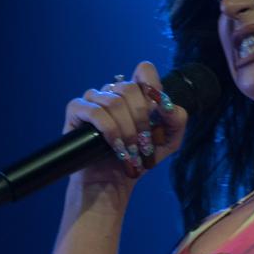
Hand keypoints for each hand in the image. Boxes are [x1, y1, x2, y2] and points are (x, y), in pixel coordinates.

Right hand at [62, 61, 190, 190]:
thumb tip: (168, 105)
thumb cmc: (138, 157)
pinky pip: (95, 111)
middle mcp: (113, 92)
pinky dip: (110, 130)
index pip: (144, 71)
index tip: (158, 110)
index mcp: (134, 94)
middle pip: (130, 88)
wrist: (112, 182)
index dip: (153, 85)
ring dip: (127, 129)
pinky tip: (117, 147)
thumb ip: (177, 120)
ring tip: (131, 150)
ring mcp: (93, 100)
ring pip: (113, 102)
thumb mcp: (168, 141)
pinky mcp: (76, 111)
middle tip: (144, 143)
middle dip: (142, 118)